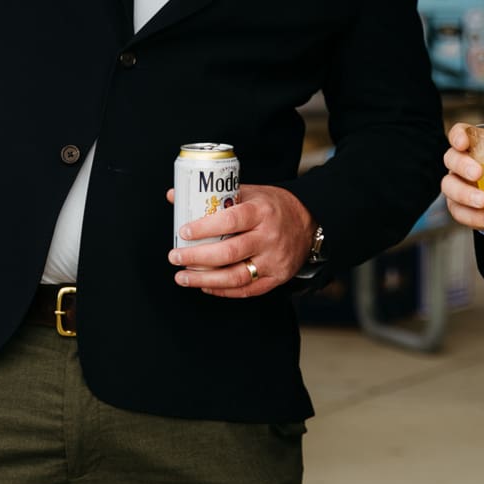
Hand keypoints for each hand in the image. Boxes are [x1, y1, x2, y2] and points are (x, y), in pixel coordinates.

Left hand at [166, 184, 312, 298]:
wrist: (310, 222)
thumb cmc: (274, 207)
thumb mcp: (250, 192)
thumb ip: (216, 196)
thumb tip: (174, 196)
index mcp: (261, 211)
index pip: (230, 221)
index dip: (205, 228)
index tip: (183, 232)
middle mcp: (268, 237)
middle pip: (229, 252)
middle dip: (197, 258)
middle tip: (175, 257)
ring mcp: (273, 260)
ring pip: (235, 276)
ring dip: (204, 279)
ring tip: (182, 277)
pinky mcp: (277, 278)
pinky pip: (246, 290)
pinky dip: (222, 291)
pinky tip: (205, 286)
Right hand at [439, 123, 483, 229]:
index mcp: (474, 146)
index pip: (459, 133)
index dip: (457, 135)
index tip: (463, 142)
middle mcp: (460, 163)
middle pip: (450, 158)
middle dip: (462, 165)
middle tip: (478, 173)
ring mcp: (456, 185)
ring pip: (448, 186)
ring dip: (465, 194)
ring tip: (483, 200)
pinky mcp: (458, 207)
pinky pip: (459, 212)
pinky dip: (474, 217)